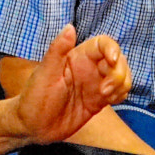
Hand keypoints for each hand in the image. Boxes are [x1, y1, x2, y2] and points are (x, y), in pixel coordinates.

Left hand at [11, 24, 130, 145]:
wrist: (33, 128)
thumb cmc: (33, 99)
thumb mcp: (44, 74)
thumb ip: (57, 50)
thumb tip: (69, 26)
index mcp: (76, 57)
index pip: (102, 44)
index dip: (113, 49)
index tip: (112, 61)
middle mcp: (89, 68)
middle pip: (118, 60)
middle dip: (119, 73)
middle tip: (104, 91)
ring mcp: (95, 84)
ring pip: (122, 76)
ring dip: (122, 85)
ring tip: (106, 97)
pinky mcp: (99, 100)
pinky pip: (119, 92)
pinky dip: (121, 94)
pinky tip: (110, 102)